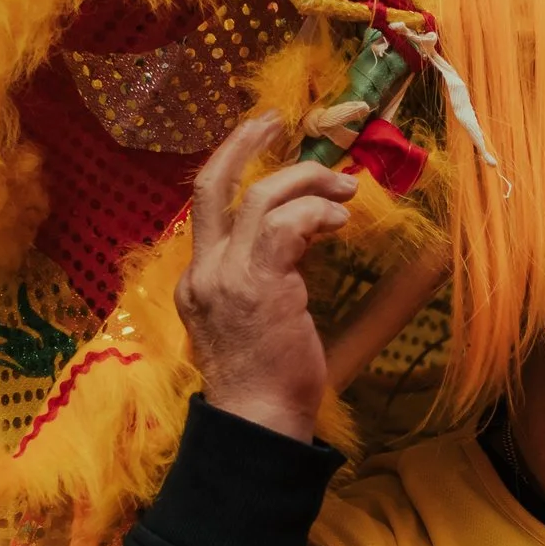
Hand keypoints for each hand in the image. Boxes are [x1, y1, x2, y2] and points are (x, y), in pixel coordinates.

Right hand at [176, 109, 359, 441]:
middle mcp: (203, 272)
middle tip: (277, 121)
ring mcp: (225, 276)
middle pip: (209, 185)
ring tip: (344, 188)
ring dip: (307, 181)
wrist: (258, 424)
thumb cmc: (270, 388)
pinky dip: (318, 213)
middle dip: (242, 144)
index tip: (269, 156)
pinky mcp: (257, 283)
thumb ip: (284, 287)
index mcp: (199, 282)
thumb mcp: (267, 327)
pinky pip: (286, 225)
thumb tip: (324, 259)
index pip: (210, 210)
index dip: (239, 174)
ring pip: (259, 197)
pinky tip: (341, 221)